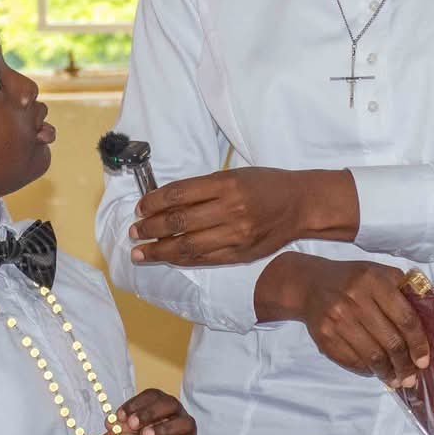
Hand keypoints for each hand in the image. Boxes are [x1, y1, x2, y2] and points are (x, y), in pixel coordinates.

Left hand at [118, 389, 198, 434]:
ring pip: (185, 424)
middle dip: (151, 412)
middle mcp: (178, 417)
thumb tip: (111, 422)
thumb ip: (121, 430)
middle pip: (171, 404)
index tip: (120, 416)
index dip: (137, 403)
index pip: (153, 396)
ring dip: (165, 428)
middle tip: (133, 424)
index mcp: (161, 409)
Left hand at [128, 168, 354, 266]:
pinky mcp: (241, 254)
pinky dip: (182, 259)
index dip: (154, 202)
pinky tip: (167, 258)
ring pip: (188, 245)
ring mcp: (236, 235)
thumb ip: (203, 188)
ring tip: (140, 252)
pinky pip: (204, 259)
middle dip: (150, 228)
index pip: (179, 194)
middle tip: (133, 232)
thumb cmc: (265, 185)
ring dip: (159, 250)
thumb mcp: (234, 175)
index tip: (140, 208)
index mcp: (226, 184)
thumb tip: (165, 201)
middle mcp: (230, 209)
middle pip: (179, 221)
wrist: (300, 205)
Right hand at [278, 254, 428, 388]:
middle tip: (411, 377)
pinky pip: (352, 361)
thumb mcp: (380, 274)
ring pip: (372, 356)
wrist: (310, 284)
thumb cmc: (353, 280)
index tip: (424, 361)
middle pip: (390, 342)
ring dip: (388, 372)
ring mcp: (337, 319)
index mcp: (374, 280)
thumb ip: (404, 293)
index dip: (418, 343)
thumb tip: (428, 327)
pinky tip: (375, 371)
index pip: (405, 318)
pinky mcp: (324, 336)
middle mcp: (354, 299)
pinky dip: (367, 370)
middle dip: (405, 364)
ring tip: (396, 379)